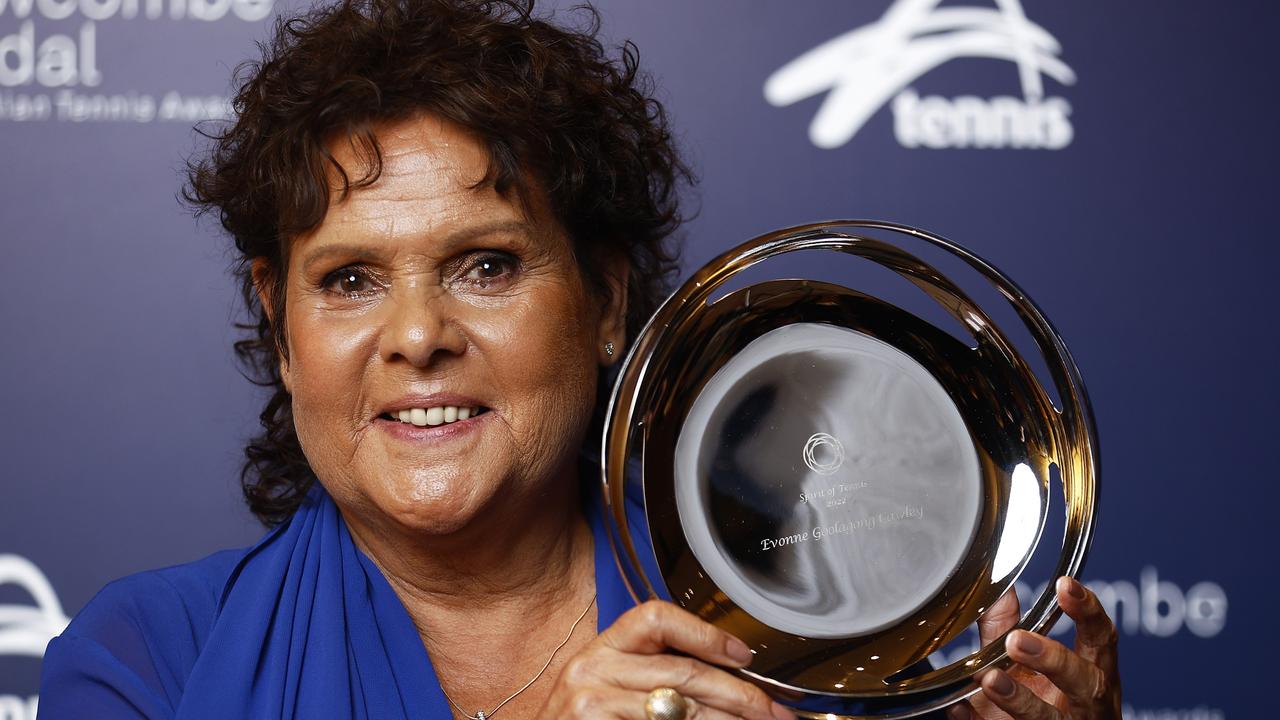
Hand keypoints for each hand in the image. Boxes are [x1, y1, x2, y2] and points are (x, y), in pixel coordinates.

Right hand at [540, 600, 793, 719]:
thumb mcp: (608, 689)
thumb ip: (653, 674)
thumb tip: (727, 673)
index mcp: (601, 650)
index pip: (655, 618)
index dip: (705, 633)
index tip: (743, 655)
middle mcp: (591, 670)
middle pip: (682, 672)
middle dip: (740, 695)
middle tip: (774, 710)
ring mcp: (591, 704)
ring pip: (682, 710)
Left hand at [948, 577, 1121, 719]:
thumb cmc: (1047, 704)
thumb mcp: (1032, 664)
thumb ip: (1011, 626)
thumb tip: (996, 584)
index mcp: (1092, 674)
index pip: (1101, 638)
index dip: (1088, 611)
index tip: (1065, 585)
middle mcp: (1087, 705)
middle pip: (1086, 682)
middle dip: (1054, 659)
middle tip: (1017, 640)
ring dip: (1021, 700)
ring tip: (991, 679)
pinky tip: (962, 708)